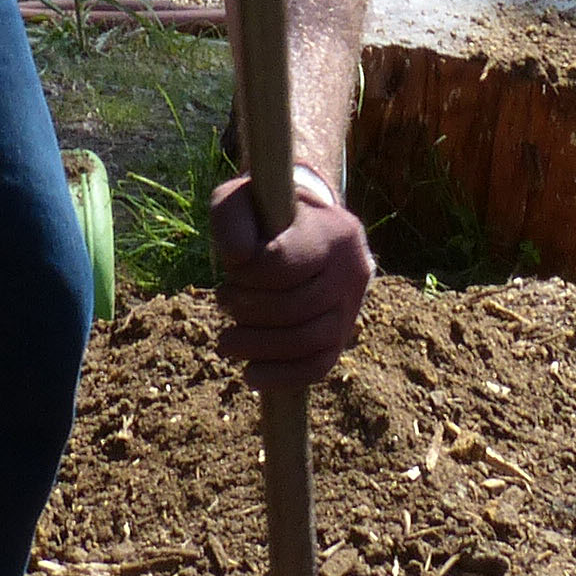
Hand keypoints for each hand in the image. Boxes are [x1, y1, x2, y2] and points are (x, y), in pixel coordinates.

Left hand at [207, 163, 374, 390]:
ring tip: (226, 342)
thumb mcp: (241, 199)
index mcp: (334, 230)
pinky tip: (251, 376)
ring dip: (260, 347)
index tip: (232, 267)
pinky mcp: (343, 334)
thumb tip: (239, 258)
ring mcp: (352, 305)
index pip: (285, 264)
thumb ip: (233, 218)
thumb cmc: (265, 213)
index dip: (248, 274)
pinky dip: (283, 375)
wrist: (302, 227)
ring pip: (310, 340)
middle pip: (298, 307)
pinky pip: (319, 365)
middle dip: (249, 311)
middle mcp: (353, 269)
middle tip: (222, 300)